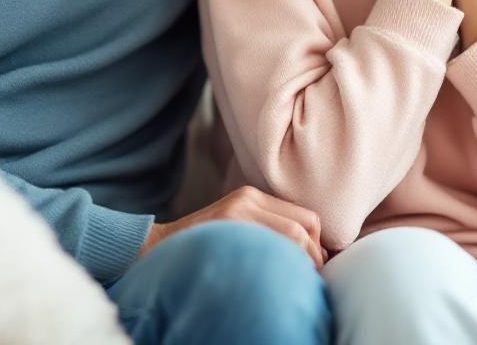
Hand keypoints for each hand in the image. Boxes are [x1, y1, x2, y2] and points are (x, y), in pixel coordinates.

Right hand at [141, 185, 326, 268]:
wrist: (158, 246)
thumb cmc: (201, 243)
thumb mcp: (235, 226)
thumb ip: (265, 229)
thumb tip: (310, 255)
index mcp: (253, 196)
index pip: (306, 218)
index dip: (319, 245)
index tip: (318, 266)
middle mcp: (249, 198)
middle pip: (305, 226)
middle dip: (316, 255)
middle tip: (313, 277)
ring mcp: (238, 210)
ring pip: (295, 235)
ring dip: (304, 261)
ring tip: (299, 280)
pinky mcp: (228, 223)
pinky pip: (271, 245)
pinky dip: (284, 263)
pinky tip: (279, 277)